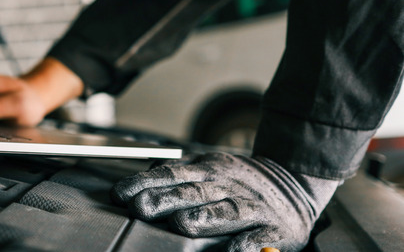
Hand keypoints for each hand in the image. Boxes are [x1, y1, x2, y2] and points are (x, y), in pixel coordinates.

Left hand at [111, 153, 338, 251]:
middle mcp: (228, 186)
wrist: (293, 183)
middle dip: (165, 199)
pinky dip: (248, 245)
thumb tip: (138, 184)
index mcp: (208, 171)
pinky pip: (261, 238)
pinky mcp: (276, 229)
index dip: (144, 183)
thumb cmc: (238, 183)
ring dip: (204, 217)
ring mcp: (253, 206)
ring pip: (227, 210)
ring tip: (182, 224)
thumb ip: (177, 176)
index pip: (170, 174)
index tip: (120, 194)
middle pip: (193, 191)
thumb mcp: (208, 170)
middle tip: (141, 207)